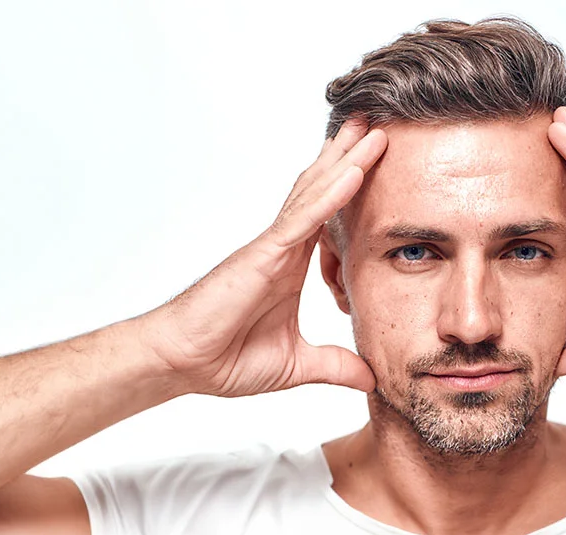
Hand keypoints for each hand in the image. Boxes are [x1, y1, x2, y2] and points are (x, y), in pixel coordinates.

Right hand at [138, 119, 386, 396]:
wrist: (183, 364)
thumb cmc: (227, 358)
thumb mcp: (298, 365)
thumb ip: (336, 366)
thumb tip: (372, 377)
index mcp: (291, 266)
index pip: (330, 219)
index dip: (353, 190)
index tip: (379, 166)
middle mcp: (283, 248)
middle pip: (324, 192)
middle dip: (351, 158)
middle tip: (381, 126)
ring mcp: (272, 248)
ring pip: (315, 194)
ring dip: (346, 161)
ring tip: (373, 130)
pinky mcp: (261, 256)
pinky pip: (302, 220)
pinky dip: (330, 196)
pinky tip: (354, 173)